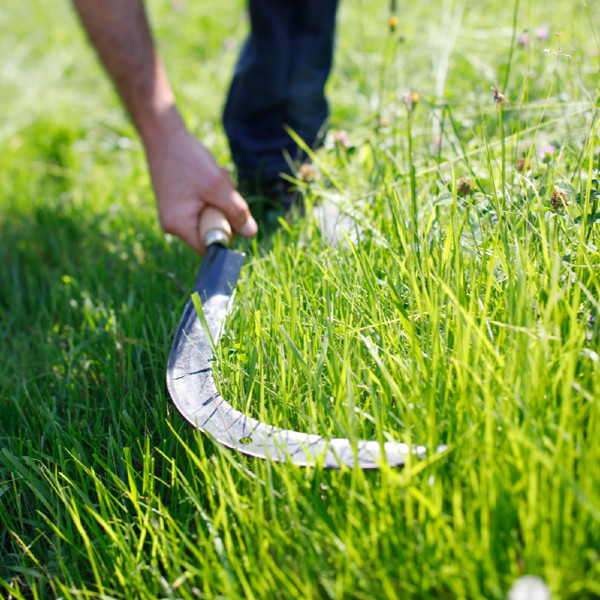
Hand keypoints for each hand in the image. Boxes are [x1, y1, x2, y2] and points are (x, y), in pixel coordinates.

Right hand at [145, 126, 256, 254]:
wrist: (163, 135)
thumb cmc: (187, 159)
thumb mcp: (217, 186)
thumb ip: (236, 211)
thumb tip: (251, 233)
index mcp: (179, 226)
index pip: (210, 248)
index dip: (227, 236)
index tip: (233, 216)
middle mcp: (173, 226)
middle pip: (211, 232)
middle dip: (223, 213)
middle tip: (222, 190)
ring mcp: (174, 216)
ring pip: (209, 218)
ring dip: (219, 201)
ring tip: (216, 179)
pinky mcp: (177, 206)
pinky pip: (202, 208)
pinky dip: (211, 195)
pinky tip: (210, 178)